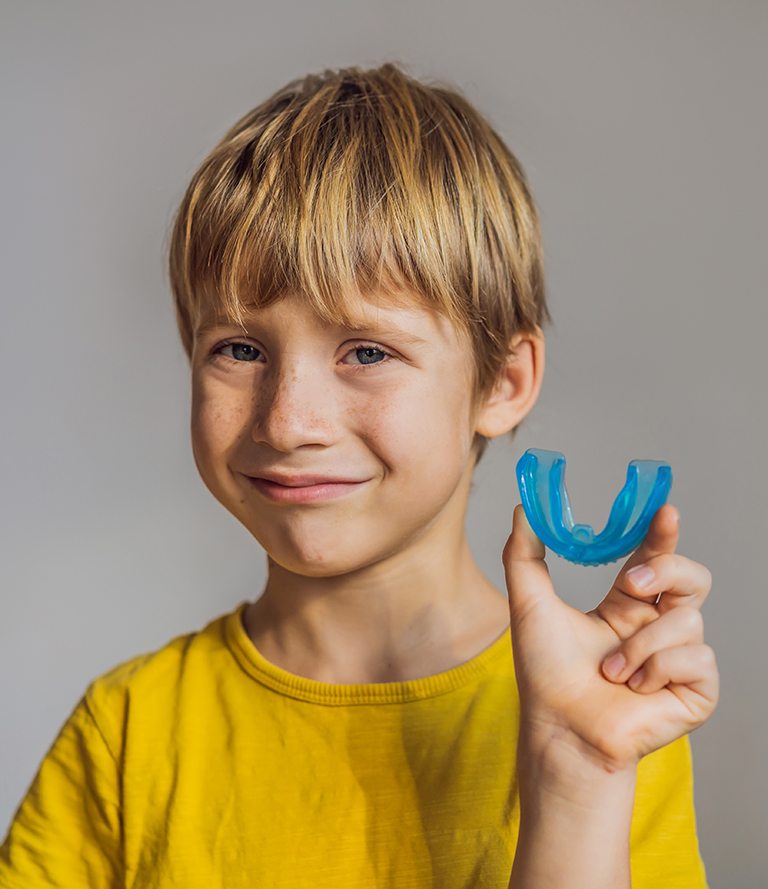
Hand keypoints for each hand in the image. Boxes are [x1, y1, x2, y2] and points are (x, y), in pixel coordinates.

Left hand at [502, 502, 718, 773]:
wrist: (560, 727)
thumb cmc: (545, 673)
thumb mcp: (530, 603)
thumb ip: (524, 553)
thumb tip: (523, 508)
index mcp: (625, 607)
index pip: (653, 560)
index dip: (662, 534)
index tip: (664, 510)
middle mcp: (656, 627)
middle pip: (691, 578)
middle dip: (667, 571)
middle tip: (632, 585)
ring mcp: (679, 659)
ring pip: (687, 620)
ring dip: (640, 645)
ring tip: (612, 671)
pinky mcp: (696, 690)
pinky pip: (697, 658)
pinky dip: (657, 670)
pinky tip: (636, 690)